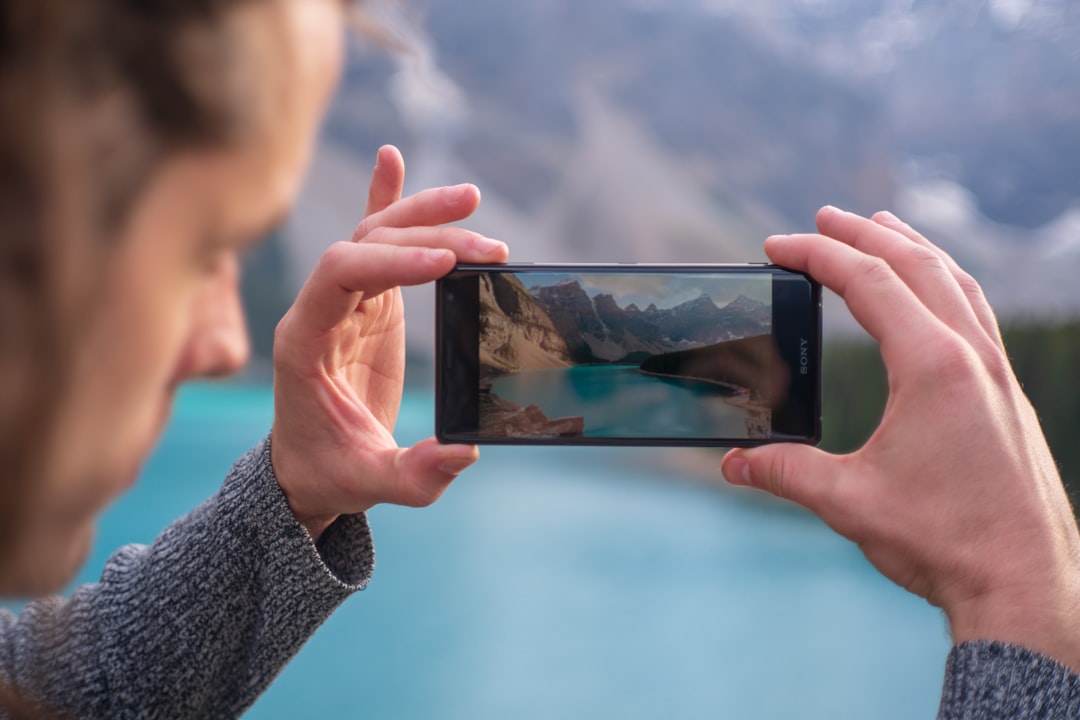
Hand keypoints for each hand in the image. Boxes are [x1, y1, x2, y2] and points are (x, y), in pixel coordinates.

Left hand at [270, 145, 507, 540]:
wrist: (306, 467)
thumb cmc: (331, 473)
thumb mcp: (372, 484)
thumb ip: (416, 475)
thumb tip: (466, 451)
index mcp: (304, 340)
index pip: (339, 273)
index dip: (391, 261)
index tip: (445, 264)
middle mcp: (319, 308)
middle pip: (366, 243)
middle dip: (427, 235)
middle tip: (490, 248)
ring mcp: (343, 302)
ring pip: (375, 234)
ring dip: (422, 213)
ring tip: (472, 200)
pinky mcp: (366, 305)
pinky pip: (374, 243)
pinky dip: (384, 200)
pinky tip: (392, 158)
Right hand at [721, 206, 1079, 670]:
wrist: (1026, 581)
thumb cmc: (943, 541)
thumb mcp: (848, 502)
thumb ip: (786, 472)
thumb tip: (734, 464)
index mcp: (932, 366)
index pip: (867, 282)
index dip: (816, 255)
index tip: (776, 246)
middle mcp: (971, 355)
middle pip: (915, 264)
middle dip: (863, 233)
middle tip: (822, 217)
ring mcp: (996, 371)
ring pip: (955, 281)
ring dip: (912, 247)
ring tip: (883, 227)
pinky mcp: (1007, 393)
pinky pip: (976, 312)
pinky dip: (946, 281)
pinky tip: (934, 293)